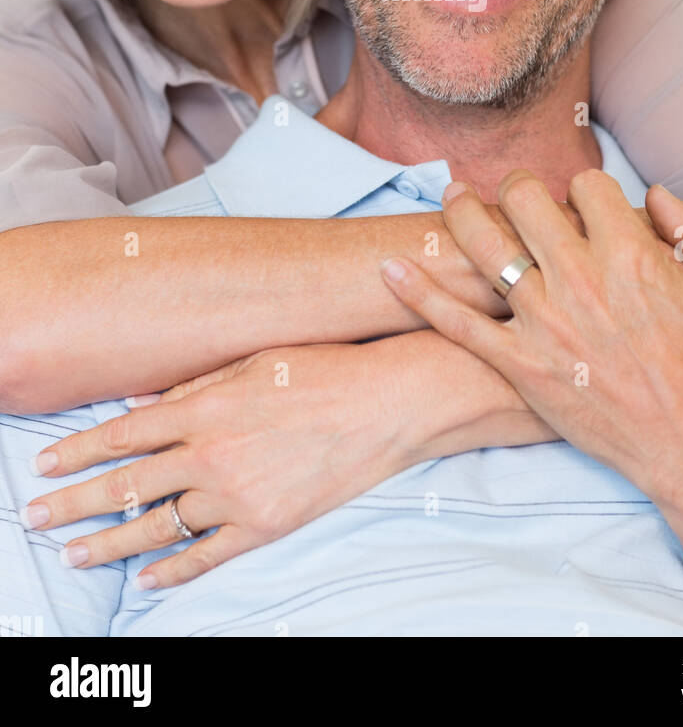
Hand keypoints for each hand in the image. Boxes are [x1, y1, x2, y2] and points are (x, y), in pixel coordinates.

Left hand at [21, 343, 414, 587]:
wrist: (387, 403)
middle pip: (127, 485)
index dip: (79, 451)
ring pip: (158, 526)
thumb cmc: (323, 370)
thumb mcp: (253, 361)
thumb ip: (194, 386)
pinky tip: (146, 580)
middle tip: (36, 517)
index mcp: (205, 408)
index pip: (124, 434)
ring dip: (110, 543)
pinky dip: (174, 571)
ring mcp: (238, 495)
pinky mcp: (266, 525)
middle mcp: (212, 455)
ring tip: (75, 555)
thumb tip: (143, 403)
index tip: (46, 463)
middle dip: (74, 503)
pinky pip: (208, 555)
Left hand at [381, 168, 682, 512]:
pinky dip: (419, 294)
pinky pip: (457, 324)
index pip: (588, 186)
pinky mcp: (521, 365)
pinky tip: (391, 269)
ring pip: (485, 247)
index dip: (586, 187)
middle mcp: (580, 281)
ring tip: (453, 198)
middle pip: (527, 200)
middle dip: (520, 187)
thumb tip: (657, 195)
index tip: (585, 201)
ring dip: (463, 213)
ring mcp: (545, 323)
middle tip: (516, 192)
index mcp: (631, 256)